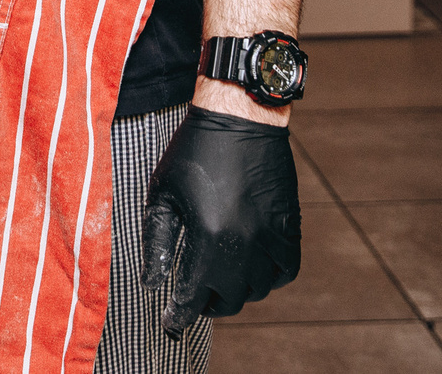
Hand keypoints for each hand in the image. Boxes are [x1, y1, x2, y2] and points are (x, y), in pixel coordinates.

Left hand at [142, 108, 300, 332]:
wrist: (240, 118)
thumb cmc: (194, 151)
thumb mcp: (163, 194)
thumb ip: (156, 242)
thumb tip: (152, 283)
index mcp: (207, 237)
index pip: (192, 294)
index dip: (179, 314)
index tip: (171, 323)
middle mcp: (242, 244)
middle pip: (227, 299)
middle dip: (207, 303)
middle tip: (195, 295)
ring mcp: (270, 237)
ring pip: (256, 290)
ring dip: (237, 291)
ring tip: (220, 280)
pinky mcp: (289, 226)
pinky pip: (286, 271)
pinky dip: (270, 278)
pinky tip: (252, 268)